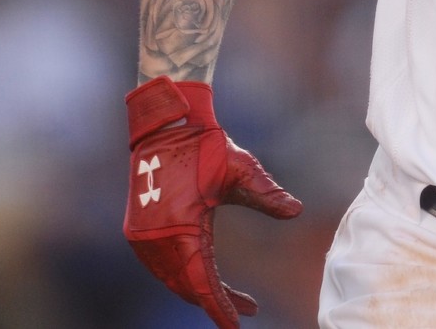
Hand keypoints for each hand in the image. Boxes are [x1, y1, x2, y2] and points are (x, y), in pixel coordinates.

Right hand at [124, 78, 301, 326]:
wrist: (168, 126)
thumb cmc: (207, 146)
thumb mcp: (242, 169)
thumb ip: (267, 194)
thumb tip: (297, 211)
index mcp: (180, 228)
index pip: (202, 281)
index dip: (220, 305)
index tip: (237, 324)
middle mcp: (155, 239)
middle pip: (187, 285)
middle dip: (215, 301)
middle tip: (247, 310)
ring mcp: (142, 237)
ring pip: (173, 278)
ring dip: (199, 290)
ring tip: (231, 299)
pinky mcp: (138, 231)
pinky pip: (163, 265)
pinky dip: (184, 275)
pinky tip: (205, 277)